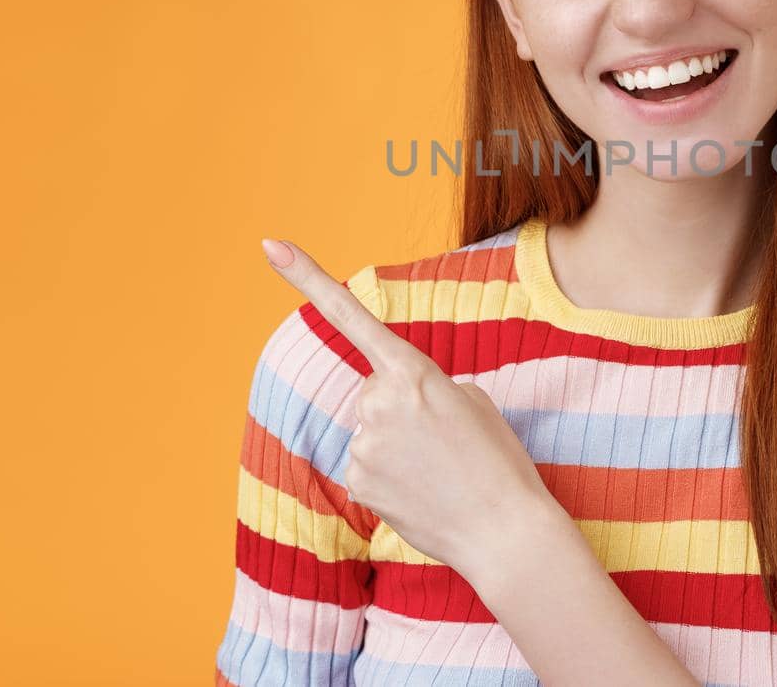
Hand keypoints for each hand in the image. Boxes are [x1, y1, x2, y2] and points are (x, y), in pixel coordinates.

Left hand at [258, 236, 557, 577]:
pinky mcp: (357, 482)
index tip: (271, 245)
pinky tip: (422, 491)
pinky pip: (367, 466)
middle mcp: (378, 402)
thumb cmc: (498, 460)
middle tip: (444, 439)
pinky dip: (392, 477)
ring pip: (370, 431)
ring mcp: (363, 445)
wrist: (504, 531)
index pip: (352, 317)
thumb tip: (394, 405)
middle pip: (374, 392)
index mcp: (412, 371)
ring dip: (398, 446)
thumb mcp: (471, 400)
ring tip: (439, 469)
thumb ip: (424, 386)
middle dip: (402, 409)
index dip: (308, 278)